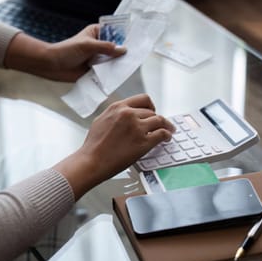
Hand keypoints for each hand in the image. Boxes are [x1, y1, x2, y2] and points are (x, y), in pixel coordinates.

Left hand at [4, 24, 125, 81]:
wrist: (52, 66)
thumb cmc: (66, 51)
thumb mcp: (87, 46)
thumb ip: (105, 47)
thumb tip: (122, 50)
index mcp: (97, 32)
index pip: (114, 31)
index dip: (125, 34)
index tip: (137, 38)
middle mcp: (99, 44)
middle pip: (116, 46)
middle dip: (124, 50)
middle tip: (138, 54)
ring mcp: (97, 57)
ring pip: (113, 59)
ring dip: (119, 62)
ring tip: (131, 65)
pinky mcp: (95, 69)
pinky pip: (107, 70)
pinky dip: (112, 72)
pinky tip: (121, 75)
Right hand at [54, 94, 175, 199]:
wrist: (92, 161)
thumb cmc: (94, 145)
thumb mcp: (102, 120)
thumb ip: (116, 115)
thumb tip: (127, 115)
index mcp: (118, 107)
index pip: (143, 99)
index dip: (150, 106)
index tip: (152, 111)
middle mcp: (129, 114)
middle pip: (152, 112)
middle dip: (157, 118)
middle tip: (160, 124)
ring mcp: (137, 128)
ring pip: (160, 121)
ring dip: (167, 125)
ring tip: (169, 130)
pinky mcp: (143, 142)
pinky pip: (162, 134)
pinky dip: (167, 135)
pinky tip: (167, 138)